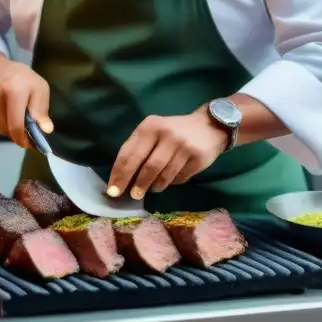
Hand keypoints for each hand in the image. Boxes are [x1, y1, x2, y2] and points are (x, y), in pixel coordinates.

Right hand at [0, 61, 53, 148]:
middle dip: (19, 136)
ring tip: (21, 121)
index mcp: (14, 92)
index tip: (31, 143)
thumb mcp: (40, 89)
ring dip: (12, 131)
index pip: (16, 124)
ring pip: (2, 129)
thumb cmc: (25, 80)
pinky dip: (6, 126)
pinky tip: (11, 116)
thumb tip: (46, 130)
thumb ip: (42, 110)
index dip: (23, 138)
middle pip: (8, 129)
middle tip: (29, 135)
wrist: (0, 71)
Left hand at [107, 108, 228, 199]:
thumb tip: (121, 178)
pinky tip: (169, 179)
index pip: (129, 154)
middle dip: (137, 185)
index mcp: (149, 126)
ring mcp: (183, 146)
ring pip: (163, 176)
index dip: (119, 174)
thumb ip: (138, 149)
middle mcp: (166, 134)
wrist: (208, 126)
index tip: (112, 191)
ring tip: (152, 188)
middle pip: (147, 167)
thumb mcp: (153, 131)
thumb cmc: (172, 131)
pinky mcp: (197, 158)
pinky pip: (178, 178)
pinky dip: (171, 183)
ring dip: (154, 186)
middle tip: (133, 196)